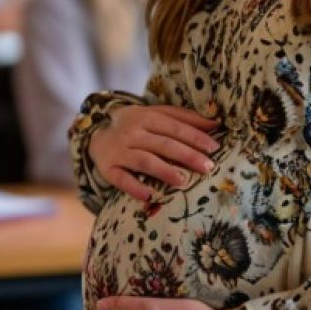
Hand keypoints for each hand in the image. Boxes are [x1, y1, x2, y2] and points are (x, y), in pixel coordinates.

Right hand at [88, 105, 218, 201]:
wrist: (96, 132)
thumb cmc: (136, 124)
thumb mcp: (156, 114)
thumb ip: (184, 117)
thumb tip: (214, 123)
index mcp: (147, 117)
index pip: (174, 127)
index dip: (195, 137)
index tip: (214, 148)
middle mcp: (133, 133)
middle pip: (163, 144)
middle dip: (187, 155)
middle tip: (208, 167)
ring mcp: (120, 151)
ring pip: (144, 161)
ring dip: (164, 171)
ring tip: (183, 181)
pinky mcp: (108, 168)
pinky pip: (121, 179)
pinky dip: (134, 187)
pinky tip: (149, 196)